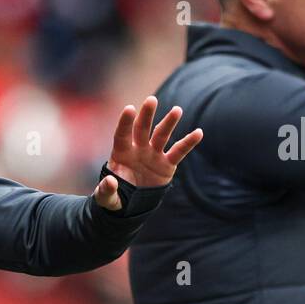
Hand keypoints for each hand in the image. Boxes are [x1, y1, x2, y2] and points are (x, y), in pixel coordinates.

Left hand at [94, 95, 202, 211]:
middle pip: (142, 129)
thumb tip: (110, 181)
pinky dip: (188, 143)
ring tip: (177, 110)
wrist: (131, 204)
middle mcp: (137, 150)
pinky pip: (179, 151)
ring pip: (161, 135)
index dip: (125, 123)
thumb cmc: (115, 197)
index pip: (122, 135)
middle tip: (151, 100)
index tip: (129, 108)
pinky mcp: (167, 164)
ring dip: (168, 123)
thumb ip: (106, 191)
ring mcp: (153, 155)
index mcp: (120, 154)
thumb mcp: (107, 198)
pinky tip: (199, 132)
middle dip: (146, 115)